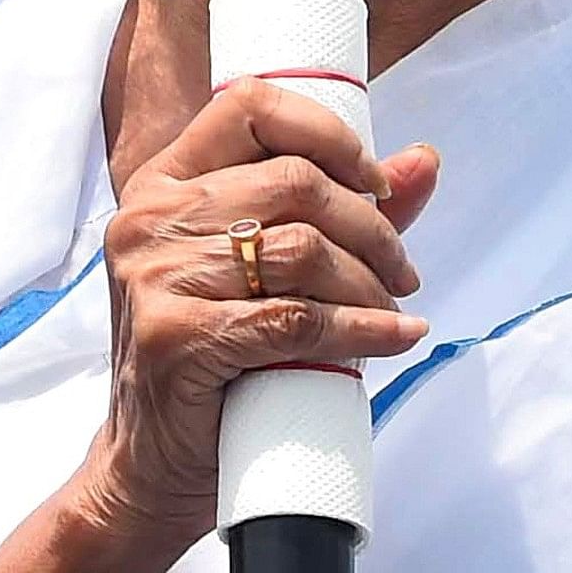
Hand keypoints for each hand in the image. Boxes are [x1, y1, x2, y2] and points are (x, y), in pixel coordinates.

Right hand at [68, 78, 437, 552]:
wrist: (151, 467)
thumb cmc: (212, 364)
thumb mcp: (263, 274)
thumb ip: (337, 211)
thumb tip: (424, 160)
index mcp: (162, 184)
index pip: (249, 106)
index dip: (327, 134)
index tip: (374, 185)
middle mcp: (148, 218)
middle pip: (293, 182)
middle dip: (371, 227)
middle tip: (402, 272)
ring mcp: (154, 276)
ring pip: (301, 251)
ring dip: (370, 283)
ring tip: (393, 309)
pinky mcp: (174, 336)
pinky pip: (294, 320)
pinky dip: (361, 329)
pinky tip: (394, 338)